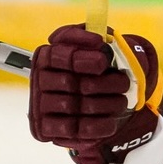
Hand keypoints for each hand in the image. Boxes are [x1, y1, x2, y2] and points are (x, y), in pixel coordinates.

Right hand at [29, 25, 162, 163]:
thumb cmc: (92, 68)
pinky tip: (112, 121)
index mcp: (45, 57)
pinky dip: (96, 126)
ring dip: (104, 104)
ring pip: (72, 105)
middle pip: (69, 82)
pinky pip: (71, 129)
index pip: (60, 56)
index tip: (102, 62)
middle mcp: (39, 81)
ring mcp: (40, 106)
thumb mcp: (89, 44)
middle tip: (124, 84)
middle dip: (103, 83)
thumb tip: (96, 39)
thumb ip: (87, 35)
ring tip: (122, 101)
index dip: (82, 59)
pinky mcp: (45, 128)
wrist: (93, 98)